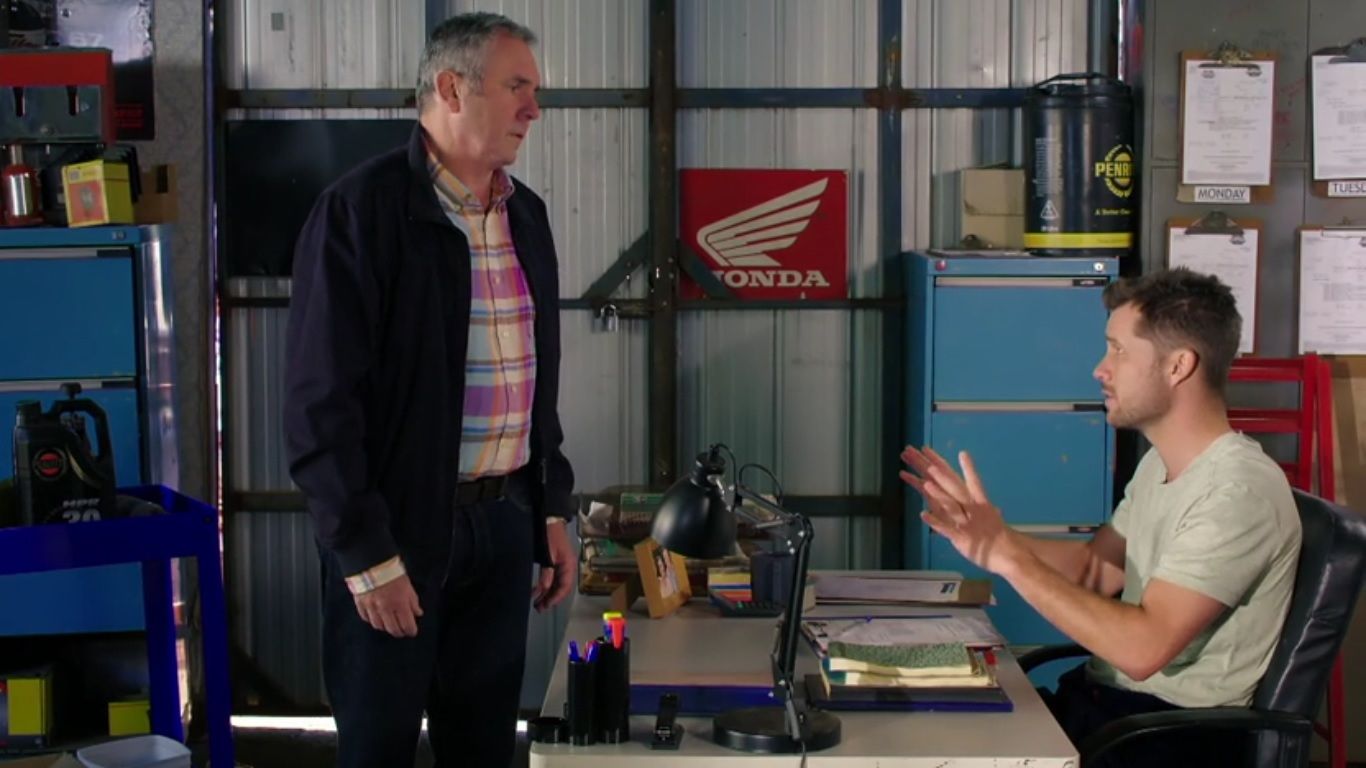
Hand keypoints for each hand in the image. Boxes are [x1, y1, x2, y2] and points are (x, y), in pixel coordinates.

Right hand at [353, 574, 422, 637]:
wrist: (370, 560)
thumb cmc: (391, 570)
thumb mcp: (407, 584)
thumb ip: (412, 600)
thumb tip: (417, 613)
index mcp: (399, 603)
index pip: (407, 625)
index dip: (411, 630)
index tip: (412, 631)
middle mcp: (385, 608)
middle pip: (392, 629)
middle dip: (399, 632)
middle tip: (402, 631)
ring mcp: (371, 607)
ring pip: (378, 626)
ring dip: (385, 627)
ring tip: (389, 624)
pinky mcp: (360, 604)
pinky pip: (366, 618)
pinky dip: (372, 620)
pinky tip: (376, 617)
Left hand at [533, 520, 576, 611]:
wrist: (550, 520)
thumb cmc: (550, 536)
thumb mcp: (548, 554)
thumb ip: (547, 572)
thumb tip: (545, 588)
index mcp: (569, 566)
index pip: (565, 587)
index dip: (555, 598)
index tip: (546, 606)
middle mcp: (567, 568)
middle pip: (561, 588)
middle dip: (550, 599)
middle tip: (539, 608)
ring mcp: (561, 566)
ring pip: (556, 585)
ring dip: (547, 593)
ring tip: (536, 603)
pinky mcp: (554, 563)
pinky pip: (552, 578)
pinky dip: (545, 585)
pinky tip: (537, 591)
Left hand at [899, 446, 1024, 575]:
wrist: (1009, 555)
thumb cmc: (997, 534)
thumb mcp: (990, 515)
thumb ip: (982, 504)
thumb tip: (984, 495)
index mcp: (981, 502)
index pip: (972, 481)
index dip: (966, 467)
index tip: (961, 453)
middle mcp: (974, 509)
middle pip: (957, 490)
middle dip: (944, 476)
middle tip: (931, 464)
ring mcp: (966, 523)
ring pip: (951, 506)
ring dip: (938, 494)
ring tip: (925, 483)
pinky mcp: (960, 538)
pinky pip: (945, 529)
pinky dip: (934, 522)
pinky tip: (922, 514)